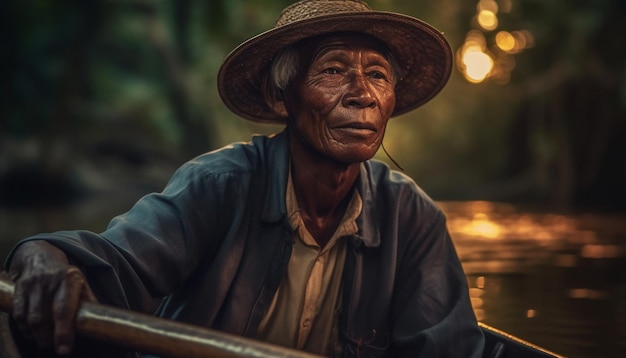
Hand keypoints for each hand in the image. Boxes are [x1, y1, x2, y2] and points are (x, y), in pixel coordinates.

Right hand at [8, 240, 96, 354]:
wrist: (41, 258)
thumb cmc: (66, 277)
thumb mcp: (82, 285)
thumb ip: (89, 303)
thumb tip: (98, 323)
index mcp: (69, 279)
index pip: (64, 309)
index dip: (63, 332)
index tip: (64, 350)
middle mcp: (49, 280)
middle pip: (43, 317)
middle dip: (47, 337)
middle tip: (53, 346)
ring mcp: (32, 284)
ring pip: (29, 318)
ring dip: (36, 335)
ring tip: (43, 341)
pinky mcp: (19, 288)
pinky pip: (18, 314)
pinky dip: (24, 328)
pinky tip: (31, 333)